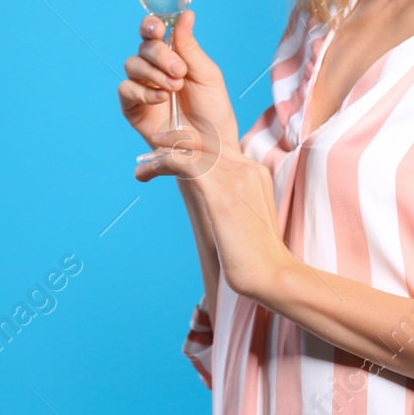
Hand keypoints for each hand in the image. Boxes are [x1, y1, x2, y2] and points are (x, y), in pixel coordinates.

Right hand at [117, 9, 238, 168]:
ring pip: (132, 64)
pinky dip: (143, 91)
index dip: (151, 25)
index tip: (158, 27)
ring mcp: (142, 87)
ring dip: (154, 72)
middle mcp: (154, 68)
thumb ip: (191, 47)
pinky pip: (126, 90)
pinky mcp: (133, 108)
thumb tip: (185, 14)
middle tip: (180, 70)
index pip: (154, 32)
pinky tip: (161, 98)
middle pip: (143, 47)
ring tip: (175, 87)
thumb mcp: (207, 75)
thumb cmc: (213, 111)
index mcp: (173, 55)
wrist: (212, 147)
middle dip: (160, 54)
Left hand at [139, 127, 292, 302]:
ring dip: (161, 155)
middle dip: (174, 142)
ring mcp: (236, 177)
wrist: (271, 274)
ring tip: (142, 168)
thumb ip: (229, 200)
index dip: (191, 146)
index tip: (168, 155)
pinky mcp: (221, 193)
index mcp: (255, 172)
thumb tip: (207, 202)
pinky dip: (163, 162)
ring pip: (192, 149)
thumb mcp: (243, 218)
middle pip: (205, 141)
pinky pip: (185, 162)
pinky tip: (149, 170)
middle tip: (149, 153)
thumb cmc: (255, 256)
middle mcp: (248, 168)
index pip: (219, 146)